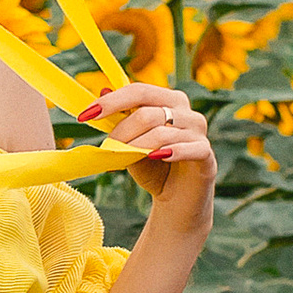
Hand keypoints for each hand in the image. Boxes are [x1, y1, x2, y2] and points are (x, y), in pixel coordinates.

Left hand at [90, 82, 215, 238]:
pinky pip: (190, 148)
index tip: (86, 115)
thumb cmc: (153, 168)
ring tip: (125, 158)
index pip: (139, 91)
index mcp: (169, 100)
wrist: (176, 201)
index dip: (112, 101)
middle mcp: (187, 111)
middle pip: (148, 112)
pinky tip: (156, 157)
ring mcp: (199, 132)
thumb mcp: (131, 144)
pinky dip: (171, 151)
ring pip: (163, 132)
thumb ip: (120, 121)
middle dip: (122, 131)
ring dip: (138, 146)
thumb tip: (102, 91)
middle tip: (108, 148)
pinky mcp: (207, 155)